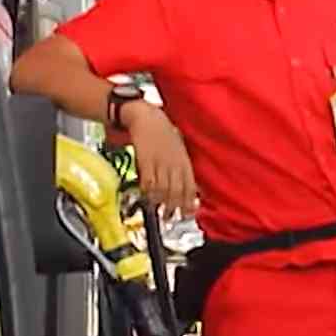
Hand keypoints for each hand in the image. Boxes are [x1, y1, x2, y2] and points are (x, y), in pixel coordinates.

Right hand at [124, 102, 198, 216]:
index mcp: (184, 161)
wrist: (146, 118)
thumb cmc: (164, 133)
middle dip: (175, 207)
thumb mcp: (180, 149)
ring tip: (160, 212)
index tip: (188, 214)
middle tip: (172, 217)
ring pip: (162, 189)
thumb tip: (190, 187)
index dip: (189, 203)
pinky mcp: (145, 162)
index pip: (190, 187)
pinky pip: (147, 181)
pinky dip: (148, 192)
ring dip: (161, 203)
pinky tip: (148, 197)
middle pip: (176, 191)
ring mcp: (159, 163)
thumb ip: (183, 167)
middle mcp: (173, 164)